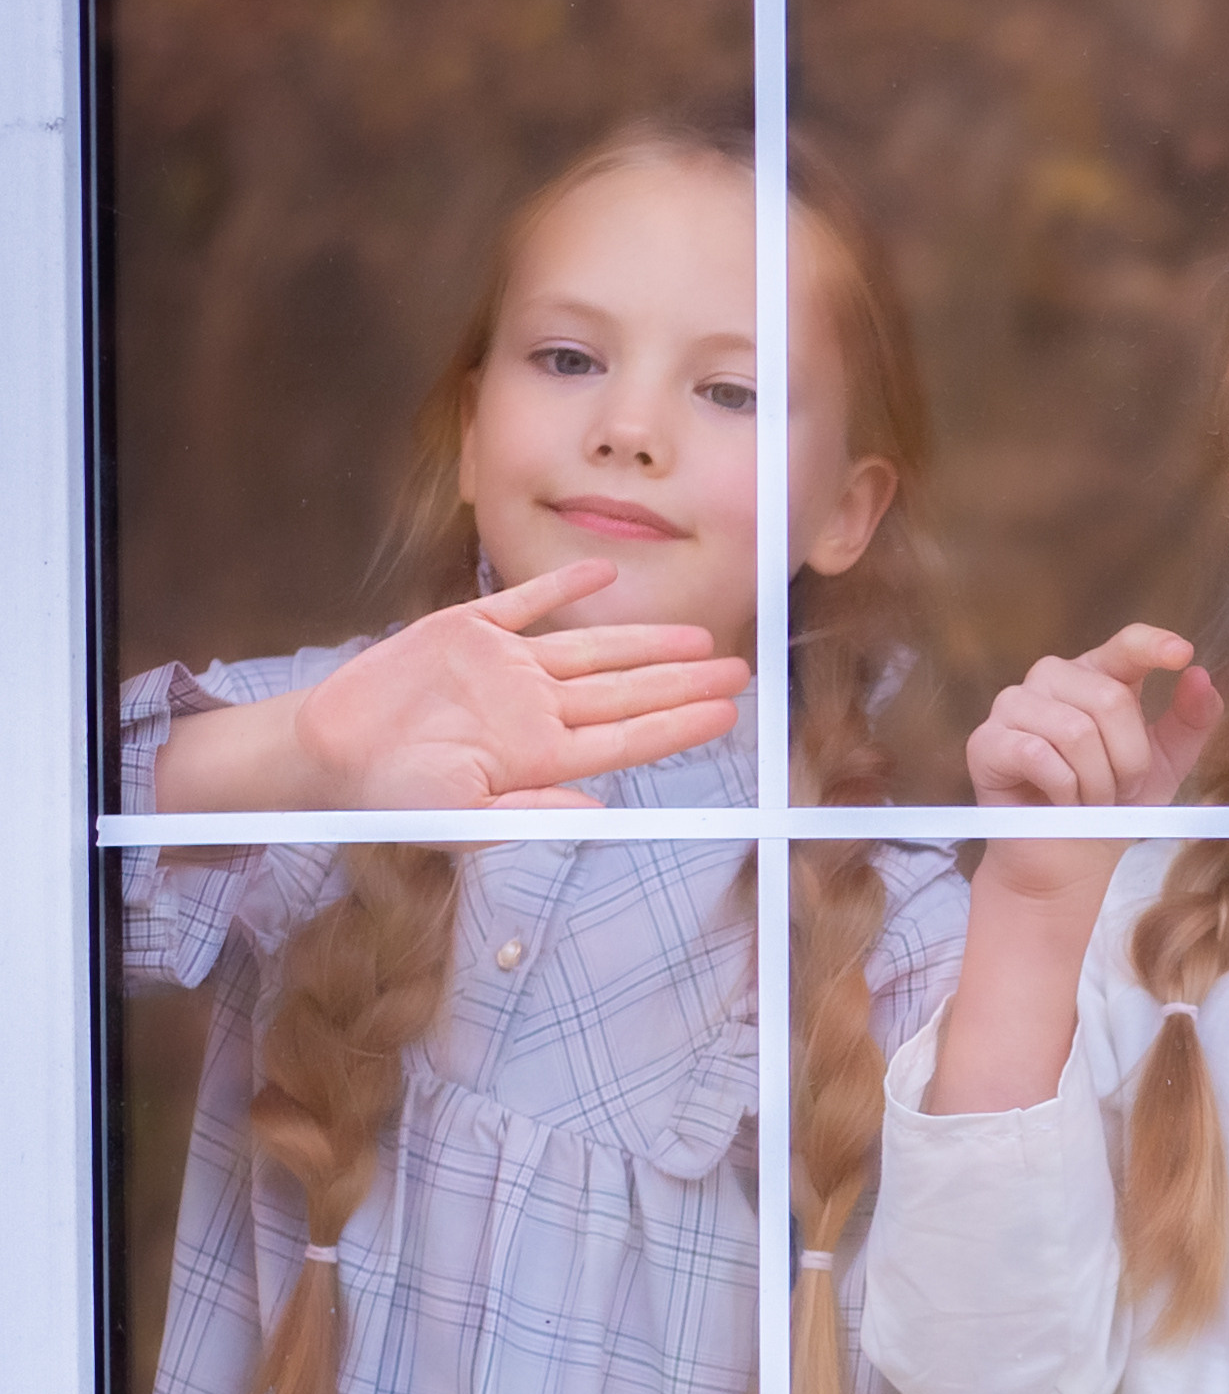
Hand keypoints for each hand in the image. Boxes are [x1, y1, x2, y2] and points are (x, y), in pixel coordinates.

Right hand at [292, 561, 751, 809]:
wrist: (323, 754)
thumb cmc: (389, 798)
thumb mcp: (461, 819)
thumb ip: (530, 813)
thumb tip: (598, 812)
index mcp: (538, 755)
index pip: (626, 737)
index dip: (679, 724)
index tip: (726, 715)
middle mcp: (533, 709)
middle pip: (625, 691)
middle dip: (685, 681)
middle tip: (740, 671)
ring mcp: (503, 668)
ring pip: (591, 649)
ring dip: (645, 641)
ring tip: (699, 638)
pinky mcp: (464, 632)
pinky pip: (522, 603)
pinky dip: (561, 586)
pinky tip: (602, 574)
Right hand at [967, 624, 1223, 901]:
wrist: (1068, 864)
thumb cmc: (1111, 807)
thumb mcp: (1164, 765)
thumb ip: (1188, 722)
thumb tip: (1201, 677)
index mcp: (1095, 675)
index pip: (1125, 644)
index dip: (1153, 645)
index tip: (1182, 654)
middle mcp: (1051, 678)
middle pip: (1109, 698)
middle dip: (1128, 759)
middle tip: (1118, 790)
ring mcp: (1012, 705)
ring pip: (1076, 731)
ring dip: (1096, 781)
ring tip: (1090, 800)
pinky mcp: (985, 741)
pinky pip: (1038, 755)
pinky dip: (1063, 790)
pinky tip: (1059, 803)